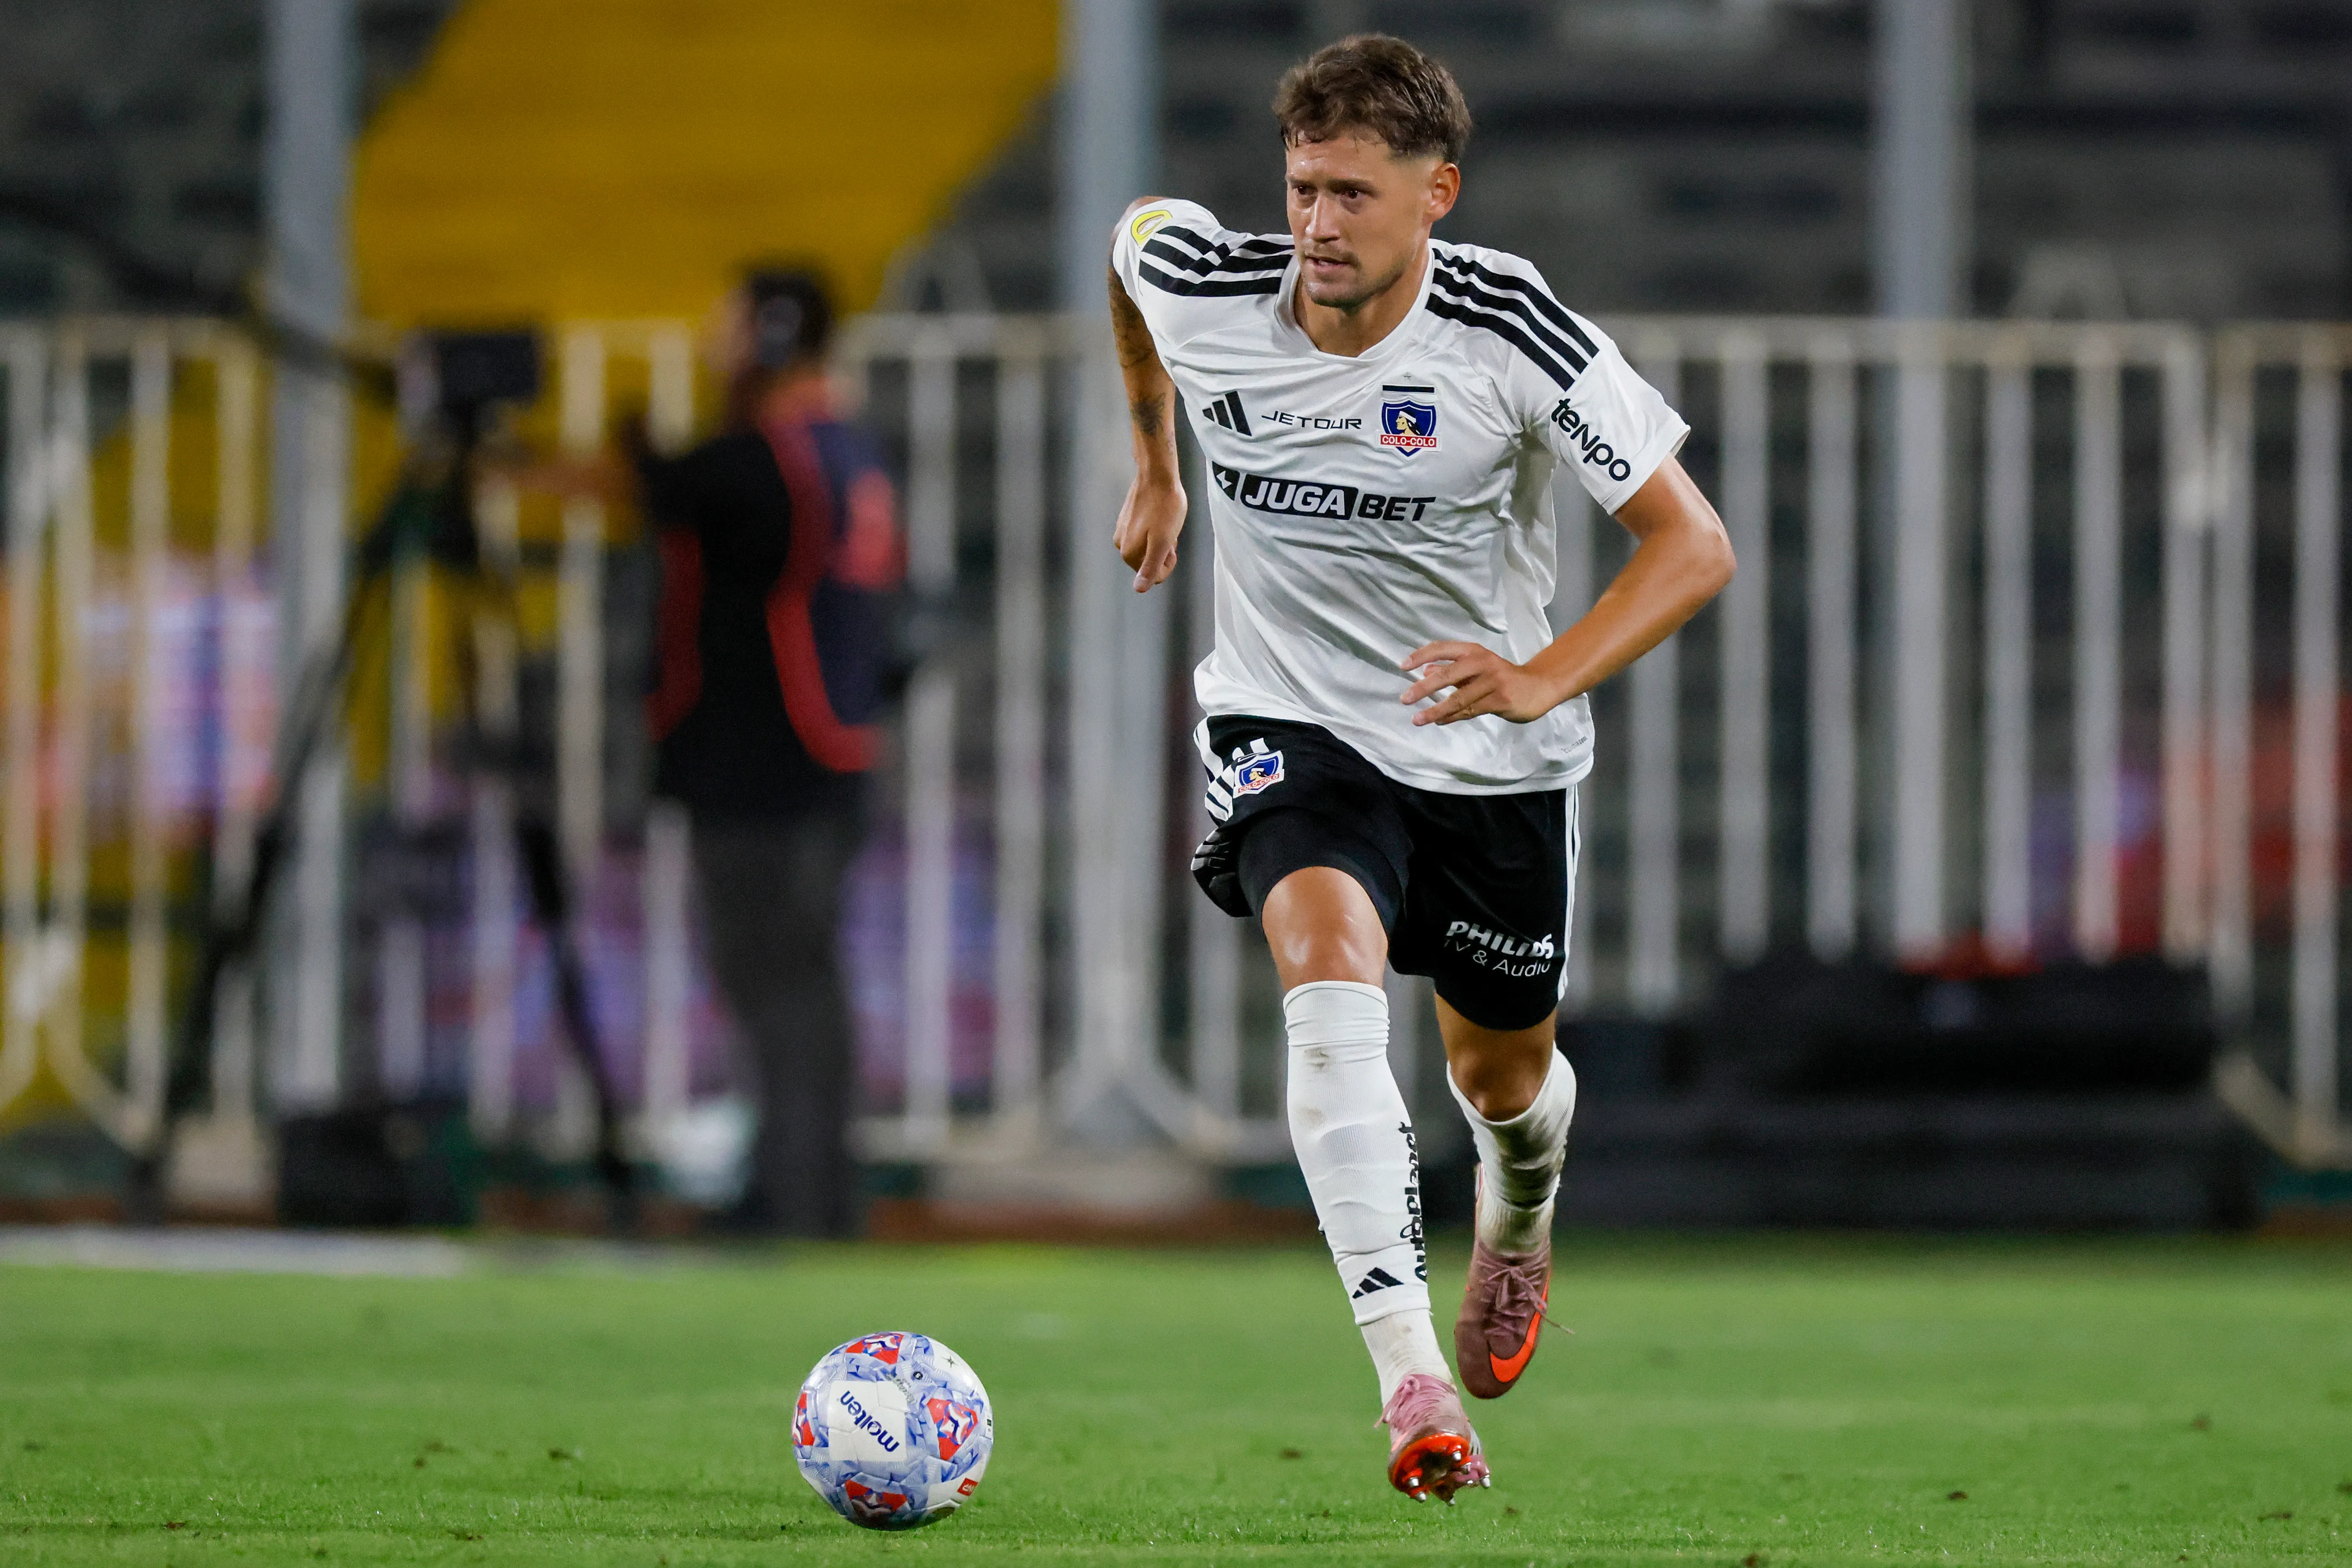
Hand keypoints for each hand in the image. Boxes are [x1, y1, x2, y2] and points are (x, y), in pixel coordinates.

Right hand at [1113, 471, 1185, 591]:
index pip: (1155, 576)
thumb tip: (1138, 589)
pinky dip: (1155, 529)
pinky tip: (1159, 515)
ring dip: (1160, 540)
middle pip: (1149, 562)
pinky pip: (1144, 534)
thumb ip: (1151, 567)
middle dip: (1163, 551)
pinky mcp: (1125, 520)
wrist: (1157, 475)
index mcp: (1129, 554)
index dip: (1168, 562)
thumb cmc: (1165, 507)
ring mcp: (1122, 531)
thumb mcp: (1163, 541)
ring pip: (1148, 548)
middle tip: (1169, 531)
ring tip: (1164, 522)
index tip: (1171, 544)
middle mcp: (1120, 545)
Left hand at [1399, 641, 1561, 725]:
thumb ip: (1452, 670)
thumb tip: (1424, 670)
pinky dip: (1452, 717)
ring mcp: (1493, 682)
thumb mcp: (1478, 668)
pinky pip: (1471, 711)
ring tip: (1417, 719)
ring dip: (1436, 710)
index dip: (1421, 655)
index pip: (1443, 648)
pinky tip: (1438, 722)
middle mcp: (1483, 663)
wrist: (1539, 687)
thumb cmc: (1503, 677)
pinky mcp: (1501, 700)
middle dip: (1424, 688)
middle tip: (1404, 698)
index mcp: (1475, 651)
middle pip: (1448, 674)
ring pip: (1459, 698)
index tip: (1403, 666)